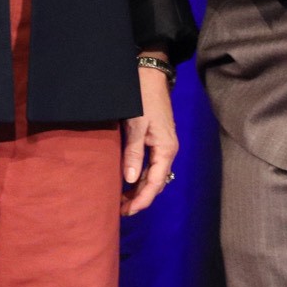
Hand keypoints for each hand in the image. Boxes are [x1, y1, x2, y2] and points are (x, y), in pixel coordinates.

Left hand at [121, 54, 178, 215]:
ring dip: (139, 189)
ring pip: (153, 175)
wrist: (150, 75)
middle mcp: (168, 151)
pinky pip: (151, 166)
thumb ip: (133, 152)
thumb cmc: (143, 98)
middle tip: (119, 209)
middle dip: (140, 198)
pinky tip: (127, 181)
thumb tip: (129, 180)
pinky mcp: (157, 141)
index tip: (126, 212)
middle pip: (156, 183)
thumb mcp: (136, 125)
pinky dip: (140, 177)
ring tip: (121, 199)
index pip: (155, 183)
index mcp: (166, 149)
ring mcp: (163, 146)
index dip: (142, 200)